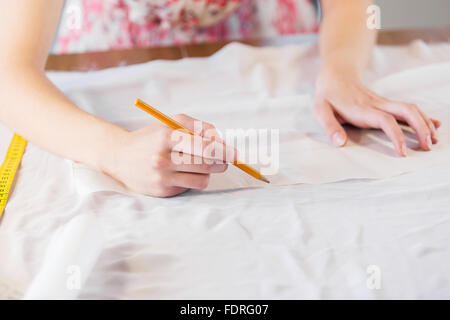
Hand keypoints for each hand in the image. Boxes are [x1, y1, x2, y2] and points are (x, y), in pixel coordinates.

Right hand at [102, 114, 236, 196]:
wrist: (120, 157)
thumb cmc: (152, 138)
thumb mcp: (171, 123)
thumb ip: (198, 127)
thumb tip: (221, 142)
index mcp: (167, 136)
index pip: (204, 147)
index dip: (223, 151)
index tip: (234, 153)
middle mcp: (163, 158)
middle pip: (206, 164)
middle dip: (221, 162)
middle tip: (225, 160)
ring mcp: (162, 176)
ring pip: (202, 178)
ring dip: (208, 172)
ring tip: (200, 165)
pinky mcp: (163, 191)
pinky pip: (192, 187)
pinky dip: (195, 180)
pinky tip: (185, 173)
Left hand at [313, 67, 440, 156]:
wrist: (335, 75)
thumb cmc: (327, 95)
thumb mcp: (320, 110)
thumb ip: (329, 126)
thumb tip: (339, 143)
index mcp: (362, 109)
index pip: (385, 121)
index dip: (396, 135)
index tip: (402, 152)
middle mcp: (376, 104)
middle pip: (406, 111)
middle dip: (420, 128)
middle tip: (427, 147)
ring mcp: (383, 102)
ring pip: (410, 109)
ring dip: (424, 123)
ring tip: (432, 141)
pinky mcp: (385, 103)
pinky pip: (407, 108)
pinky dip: (422, 117)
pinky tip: (433, 125)